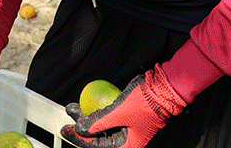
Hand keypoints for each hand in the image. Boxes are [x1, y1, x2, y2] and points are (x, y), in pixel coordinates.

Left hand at [60, 66, 186, 147]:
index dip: (79, 139)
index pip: (98, 146)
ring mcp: (127, 126)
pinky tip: (86, 104)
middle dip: (81, 128)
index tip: (65, 130)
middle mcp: (127, 139)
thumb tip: (80, 129)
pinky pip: (108, 116)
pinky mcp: (126, 114)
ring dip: (87, 118)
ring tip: (73, 108)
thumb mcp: (119, 113)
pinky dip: (96, 111)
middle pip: (98, 137)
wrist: (164, 88)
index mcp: (128, 146)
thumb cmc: (145, 103)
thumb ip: (98, 122)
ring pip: (101, 126)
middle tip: (66, 121)